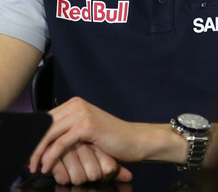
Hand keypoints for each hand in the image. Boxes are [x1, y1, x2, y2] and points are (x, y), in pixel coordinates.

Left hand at [28, 97, 145, 182]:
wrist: (134, 140)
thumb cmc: (111, 139)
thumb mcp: (85, 132)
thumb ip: (67, 129)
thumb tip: (42, 139)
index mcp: (75, 104)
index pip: (45, 119)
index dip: (34, 137)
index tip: (28, 153)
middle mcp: (77, 105)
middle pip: (44, 126)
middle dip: (32, 146)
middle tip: (27, 164)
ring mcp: (82, 114)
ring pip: (49, 134)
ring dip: (38, 153)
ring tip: (35, 167)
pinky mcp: (87, 126)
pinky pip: (60, 144)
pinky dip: (50, 157)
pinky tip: (47, 167)